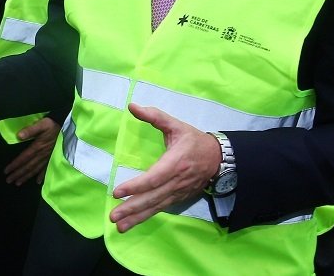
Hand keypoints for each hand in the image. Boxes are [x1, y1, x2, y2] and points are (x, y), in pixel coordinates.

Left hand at [4, 117, 58, 185]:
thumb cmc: (52, 124)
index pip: (23, 158)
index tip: (6, 171)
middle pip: (28, 166)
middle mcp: (41, 155)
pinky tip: (38, 182)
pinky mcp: (52, 158)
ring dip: (26, 177)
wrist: (65, 126)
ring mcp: (47, 158)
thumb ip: (30, 130)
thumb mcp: (41, 124)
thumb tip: (19, 136)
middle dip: (18, 174)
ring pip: (35, 170)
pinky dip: (42, 176)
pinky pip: (46, 169)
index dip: (14, 165)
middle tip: (9, 180)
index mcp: (37, 147)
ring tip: (18, 183)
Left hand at [109, 103, 221, 231]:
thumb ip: (154, 116)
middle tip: (114, 217)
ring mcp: (178, 192)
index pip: (153, 178)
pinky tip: (134, 223)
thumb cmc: (194, 140)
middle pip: (152, 198)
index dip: (135, 187)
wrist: (219, 158)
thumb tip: (132, 106)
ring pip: (156, 207)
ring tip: (120, 227)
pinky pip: (161, 209)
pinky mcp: (179, 198)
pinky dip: (147, 217)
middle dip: (132, 208)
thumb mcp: (176, 125)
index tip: (117, 192)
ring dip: (137, 218)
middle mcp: (176, 181)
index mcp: (175, 163)